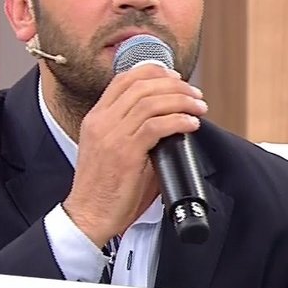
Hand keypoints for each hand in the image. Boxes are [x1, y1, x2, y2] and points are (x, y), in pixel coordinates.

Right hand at [63, 63, 207, 246]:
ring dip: (181, 101)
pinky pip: (156, 126)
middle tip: (195, 94)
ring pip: (152, 102)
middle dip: (175, 85)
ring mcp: (112, 136)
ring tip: (199, 108)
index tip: (176, 77)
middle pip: (142, 85)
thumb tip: (171, 122)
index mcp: (96, 118)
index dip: (153, 71)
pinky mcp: (125, 153)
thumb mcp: (113, 150)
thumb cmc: (106, 189)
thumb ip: (135, 132)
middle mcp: (102, 121)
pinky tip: (191, 124)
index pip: (124, 79)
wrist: (88, 216)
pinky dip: (179, 121)